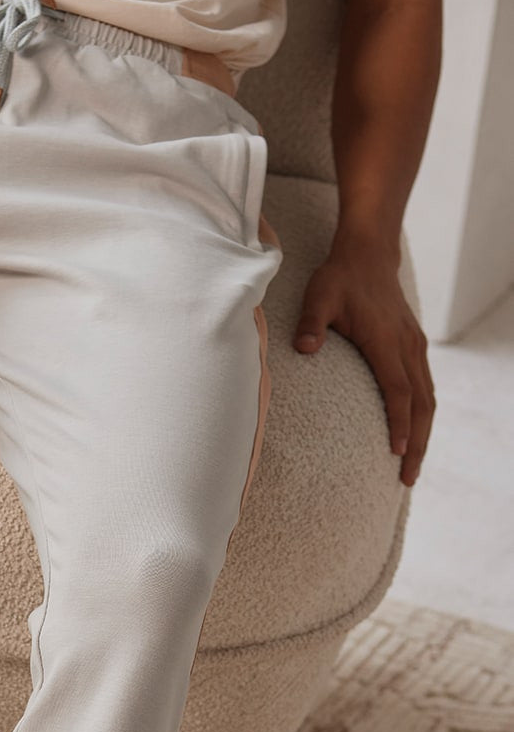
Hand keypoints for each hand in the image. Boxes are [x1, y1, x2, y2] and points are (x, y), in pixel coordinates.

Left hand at [292, 234, 434, 487]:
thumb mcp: (318, 295)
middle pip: (421, 404)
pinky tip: (412, 437)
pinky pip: (425, 388)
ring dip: (423, 434)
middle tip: (407, 478)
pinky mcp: (414, 346)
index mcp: (385, 341)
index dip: (399, 423)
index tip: (395, 453)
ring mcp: (414, 346)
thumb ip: (311, 323)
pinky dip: (422, 416)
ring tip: (411, 468)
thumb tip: (303, 348)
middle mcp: (406, 346)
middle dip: (416, 444)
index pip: (398, 390)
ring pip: (428, 399)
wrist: (369, 253)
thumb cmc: (339, 277)